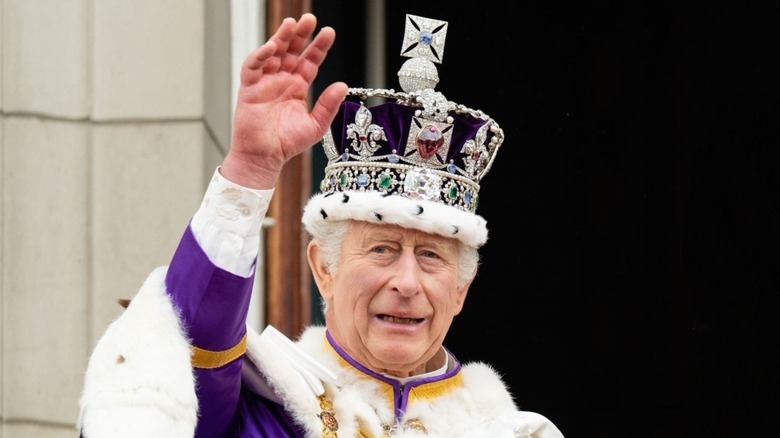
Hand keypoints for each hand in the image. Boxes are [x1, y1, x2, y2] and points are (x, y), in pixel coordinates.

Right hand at [221, 13, 347, 188]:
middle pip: (292, 51)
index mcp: (298, 87)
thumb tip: (343, 85)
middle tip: (309, 19)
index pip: (310, 61)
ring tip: (291, 24)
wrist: (264, 157)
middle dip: (300, 34)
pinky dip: (260, 55)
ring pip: (272, 53)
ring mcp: (265, 82)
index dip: (318, 46)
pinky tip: (271, 47)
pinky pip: (252, 67)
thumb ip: (328, 105)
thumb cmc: (286, 144)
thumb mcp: (315, 125)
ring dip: (281, 38)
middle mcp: (282, 80)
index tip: (329, 33)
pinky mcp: (249, 88)